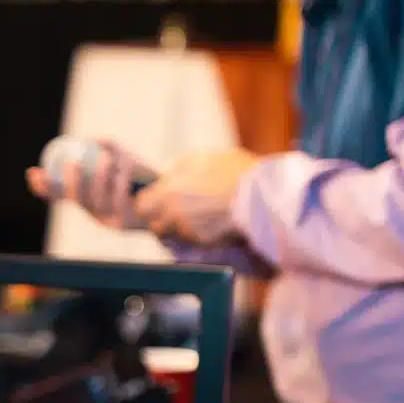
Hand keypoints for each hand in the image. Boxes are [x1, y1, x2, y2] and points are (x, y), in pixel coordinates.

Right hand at [25, 140, 147, 230]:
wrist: (168, 195)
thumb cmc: (140, 175)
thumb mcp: (121, 157)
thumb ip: (105, 146)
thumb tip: (86, 140)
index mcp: (86, 198)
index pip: (56, 196)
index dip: (42, 187)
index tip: (32, 172)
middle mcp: (93, 211)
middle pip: (75, 199)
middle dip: (70, 182)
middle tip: (71, 163)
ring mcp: (107, 219)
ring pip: (96, 198)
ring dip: (99, 177)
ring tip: (105, 159)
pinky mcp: (123, 222)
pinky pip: (117, 198)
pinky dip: (120, 180)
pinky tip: (124, 167)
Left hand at [135, 149, 258, 247]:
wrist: (261, 195)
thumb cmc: (234, 171)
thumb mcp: (200, 159)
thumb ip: (178, 172)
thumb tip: (167, 179)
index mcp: (168, 192)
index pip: (142, 206)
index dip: (148, 202)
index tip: (154, 199)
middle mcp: (174, 216)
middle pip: (154, 225)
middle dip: (160, 218)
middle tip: (173, 209)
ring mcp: (189, 232)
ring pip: (172, 235)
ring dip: (177, 228)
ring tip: (195, 215)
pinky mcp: (205, 243)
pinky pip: (191, 241)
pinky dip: (196, 234)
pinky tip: (209, 222)